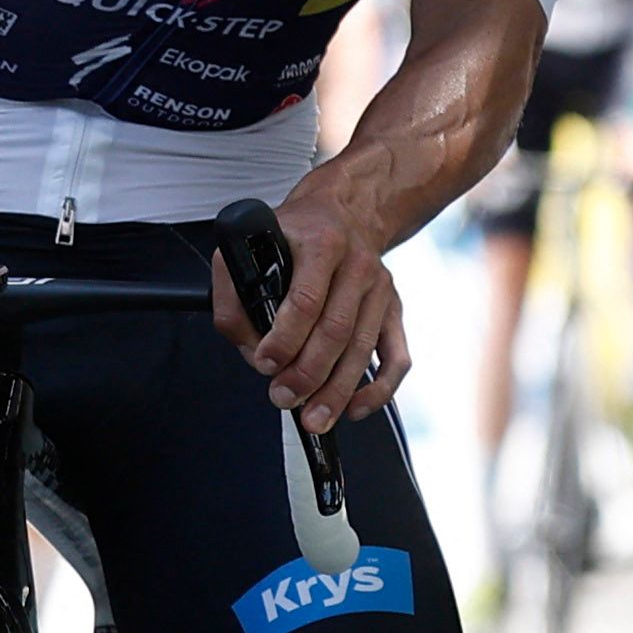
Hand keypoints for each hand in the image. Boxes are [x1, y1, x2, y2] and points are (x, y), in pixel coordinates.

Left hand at [209, 179, 409, 432]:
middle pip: (337, 330)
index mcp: (323, 244)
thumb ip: (235, 295)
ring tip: (314, 419)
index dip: (284, 338)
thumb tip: (251, 348)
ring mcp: (381, 290)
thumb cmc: (293, 236)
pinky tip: (356, 408)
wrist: (345, 213)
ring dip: (338, 391)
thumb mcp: (250, 247)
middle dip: (308, 373)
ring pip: (363, 349)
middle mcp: (359, 265)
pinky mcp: (394, 311)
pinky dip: (380, 389)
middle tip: (283, 398)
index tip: (265, 363)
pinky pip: (397, 357)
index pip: (306, 299)